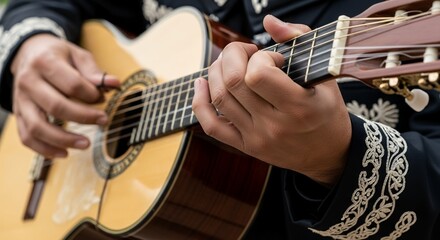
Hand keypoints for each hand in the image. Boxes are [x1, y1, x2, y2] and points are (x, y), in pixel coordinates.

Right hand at [11, 34, 119, 157]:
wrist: (29, 53)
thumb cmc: (57, 56)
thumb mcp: (77, 55)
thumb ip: (94, 71)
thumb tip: (114, 84)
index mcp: (45, 62)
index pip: (72, 84)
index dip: (91, 95)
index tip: (103, 98)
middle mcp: (29, 81)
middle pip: (56, 106)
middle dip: (83, 117)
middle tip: (103, 120)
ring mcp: (20, 100)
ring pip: (37, 126)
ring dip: (63, 139)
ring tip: (85, 144)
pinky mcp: (19, 114)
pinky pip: (27, 137)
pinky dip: (44, 149)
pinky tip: (63, 153)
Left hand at [192, 15, 351, 185]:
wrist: (327, 154)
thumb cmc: (326, 110)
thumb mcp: (325, 74)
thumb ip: (299, 40)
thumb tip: (268, 21)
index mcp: (298, 106)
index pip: (258, 74)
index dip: (260, 57)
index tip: (273, 59)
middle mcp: (274, 125)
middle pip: (233, 82)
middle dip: (232, 55)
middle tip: (245, 53)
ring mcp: (256, 138)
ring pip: (219, 98)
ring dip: (216, 71)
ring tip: (229, 64)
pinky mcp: (245, 147)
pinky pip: (211, 126)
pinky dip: (200, 102)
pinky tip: (202, 84)